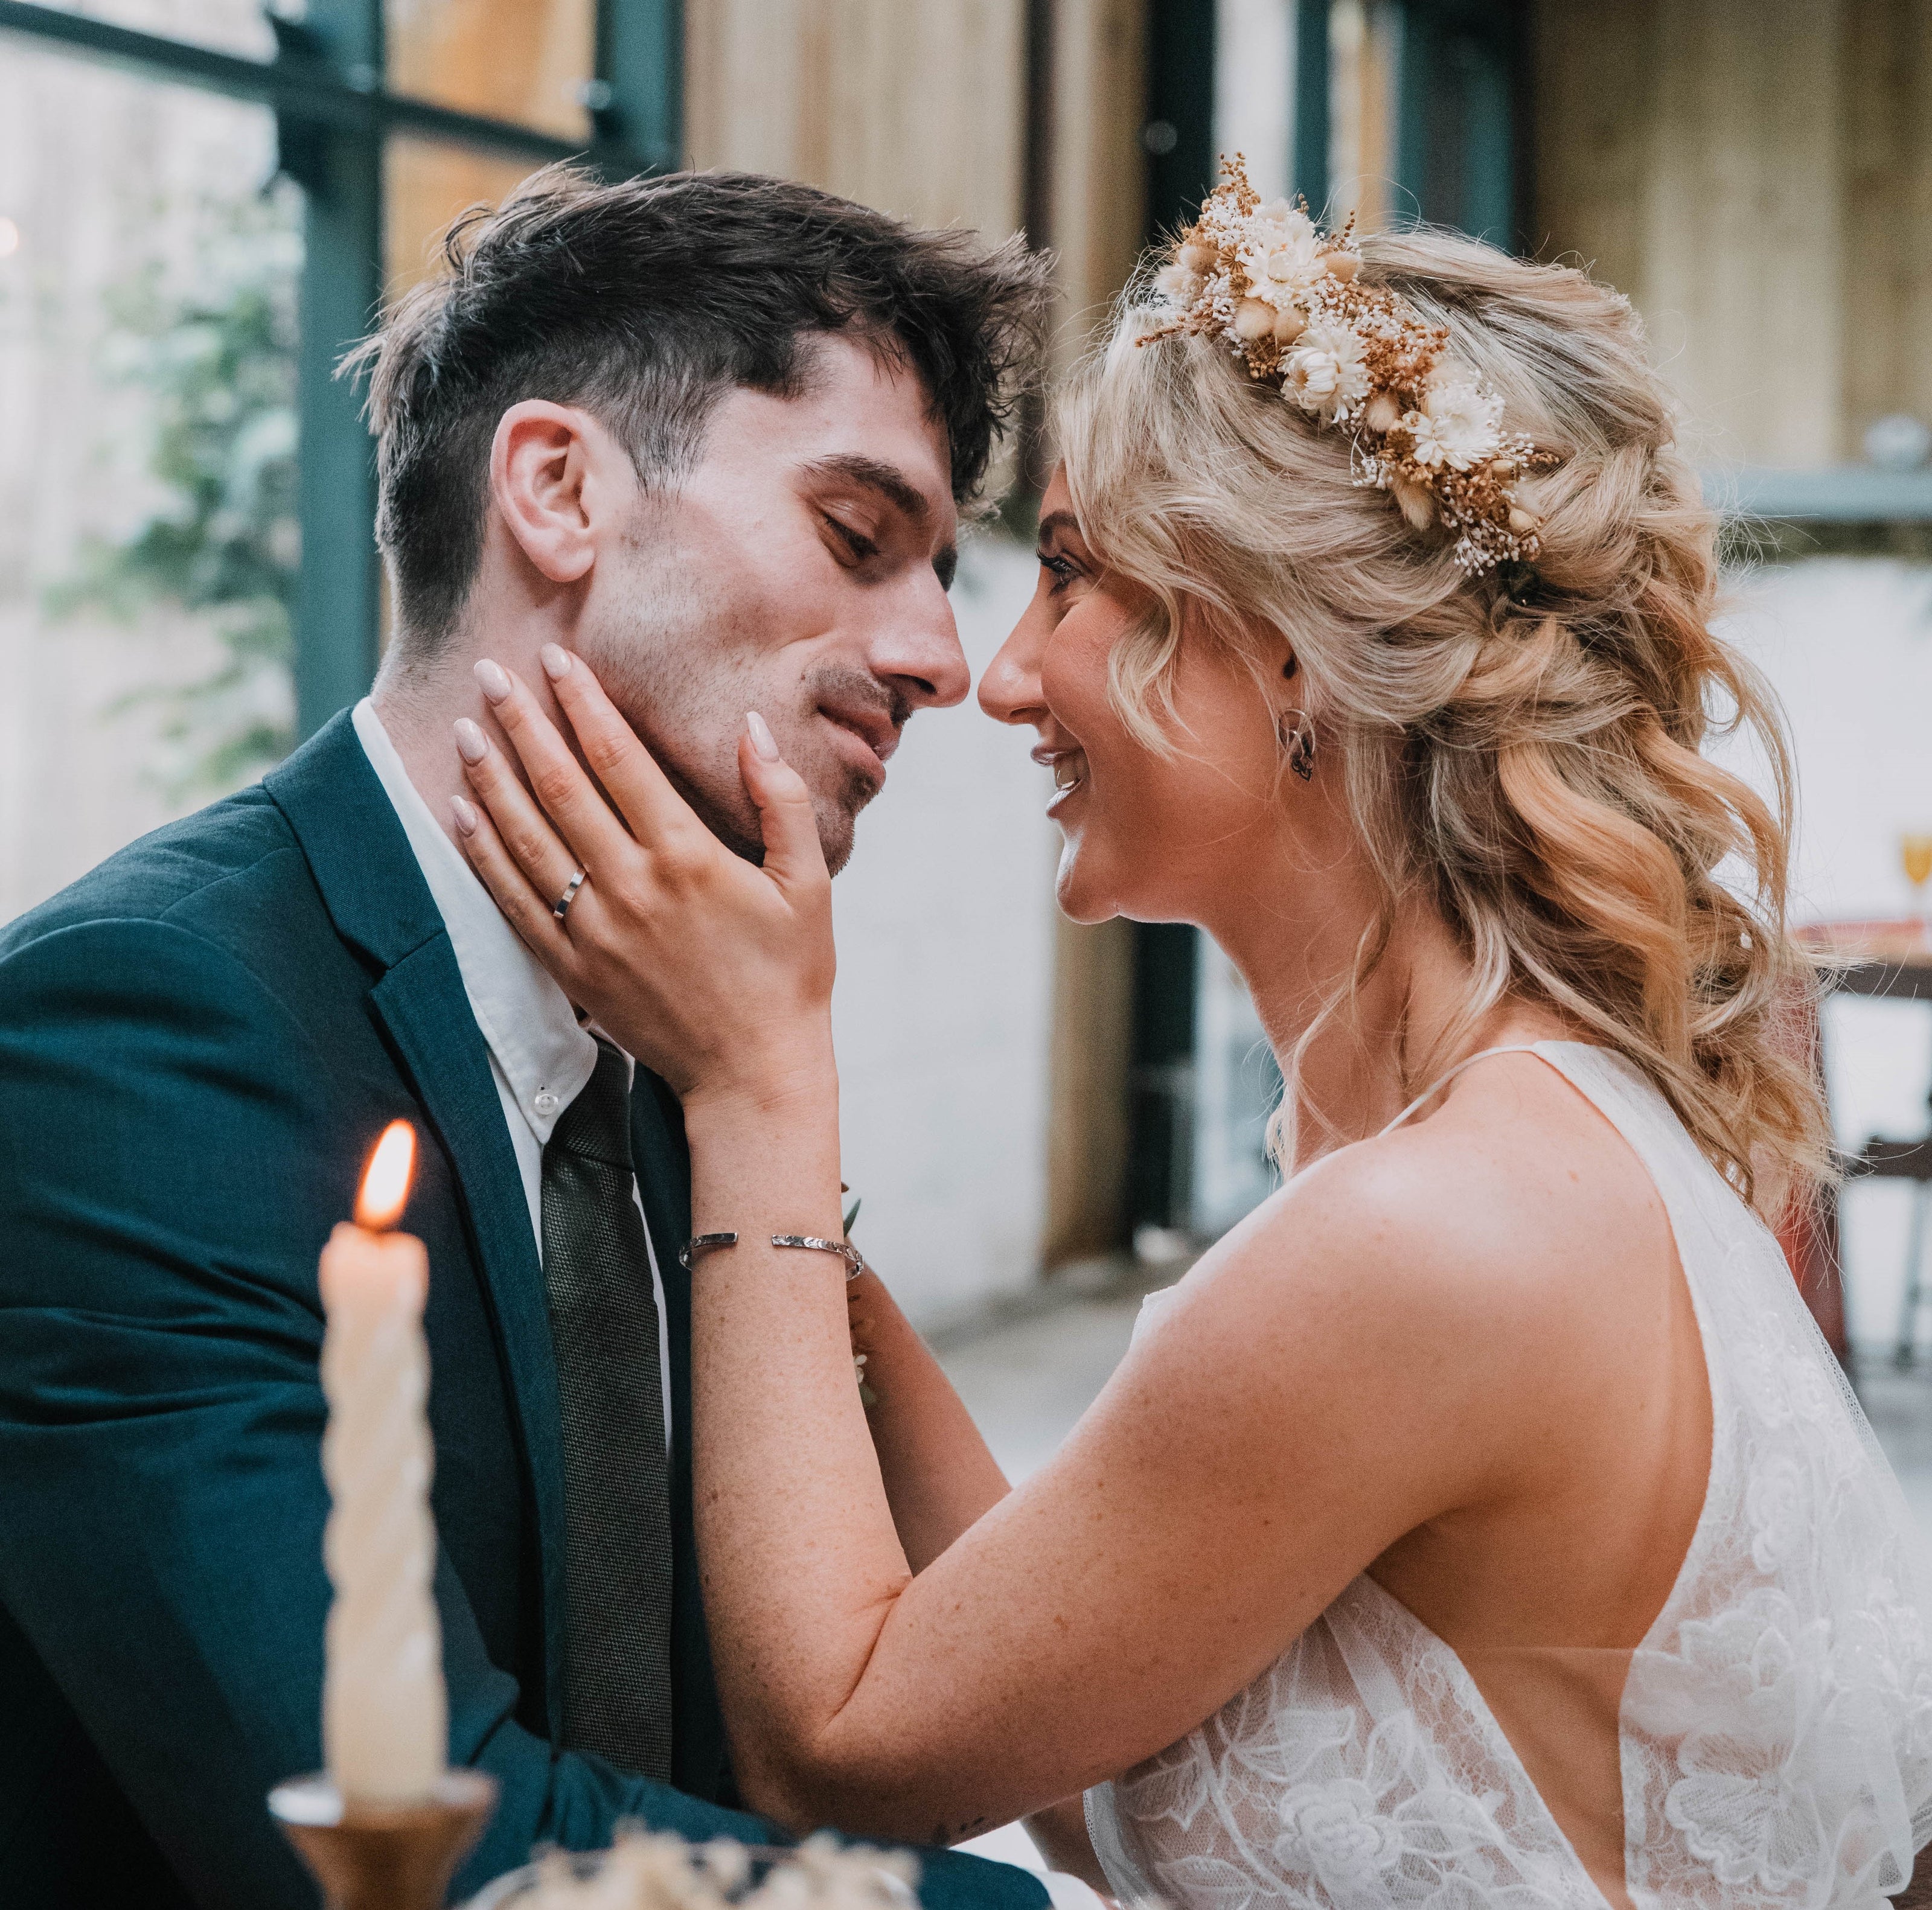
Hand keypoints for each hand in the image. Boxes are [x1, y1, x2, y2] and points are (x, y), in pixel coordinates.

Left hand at [451, 645, 835, 1114]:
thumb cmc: (790, 974)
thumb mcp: (809, 883)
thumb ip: (782, 800)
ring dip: (491, 778)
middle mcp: (632, 887)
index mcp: (688, 858)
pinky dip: (483, 854)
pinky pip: (514, 901)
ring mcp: (595, 931)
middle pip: (560, 787)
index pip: (620, 759)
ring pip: (526, 838)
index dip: (583, 703)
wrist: (753, 1072)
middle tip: (490, 672)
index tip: (555, 658)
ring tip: (464, 729)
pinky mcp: (574, 969)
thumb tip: (752, 727)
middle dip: (522, 723)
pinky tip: (461, 813)